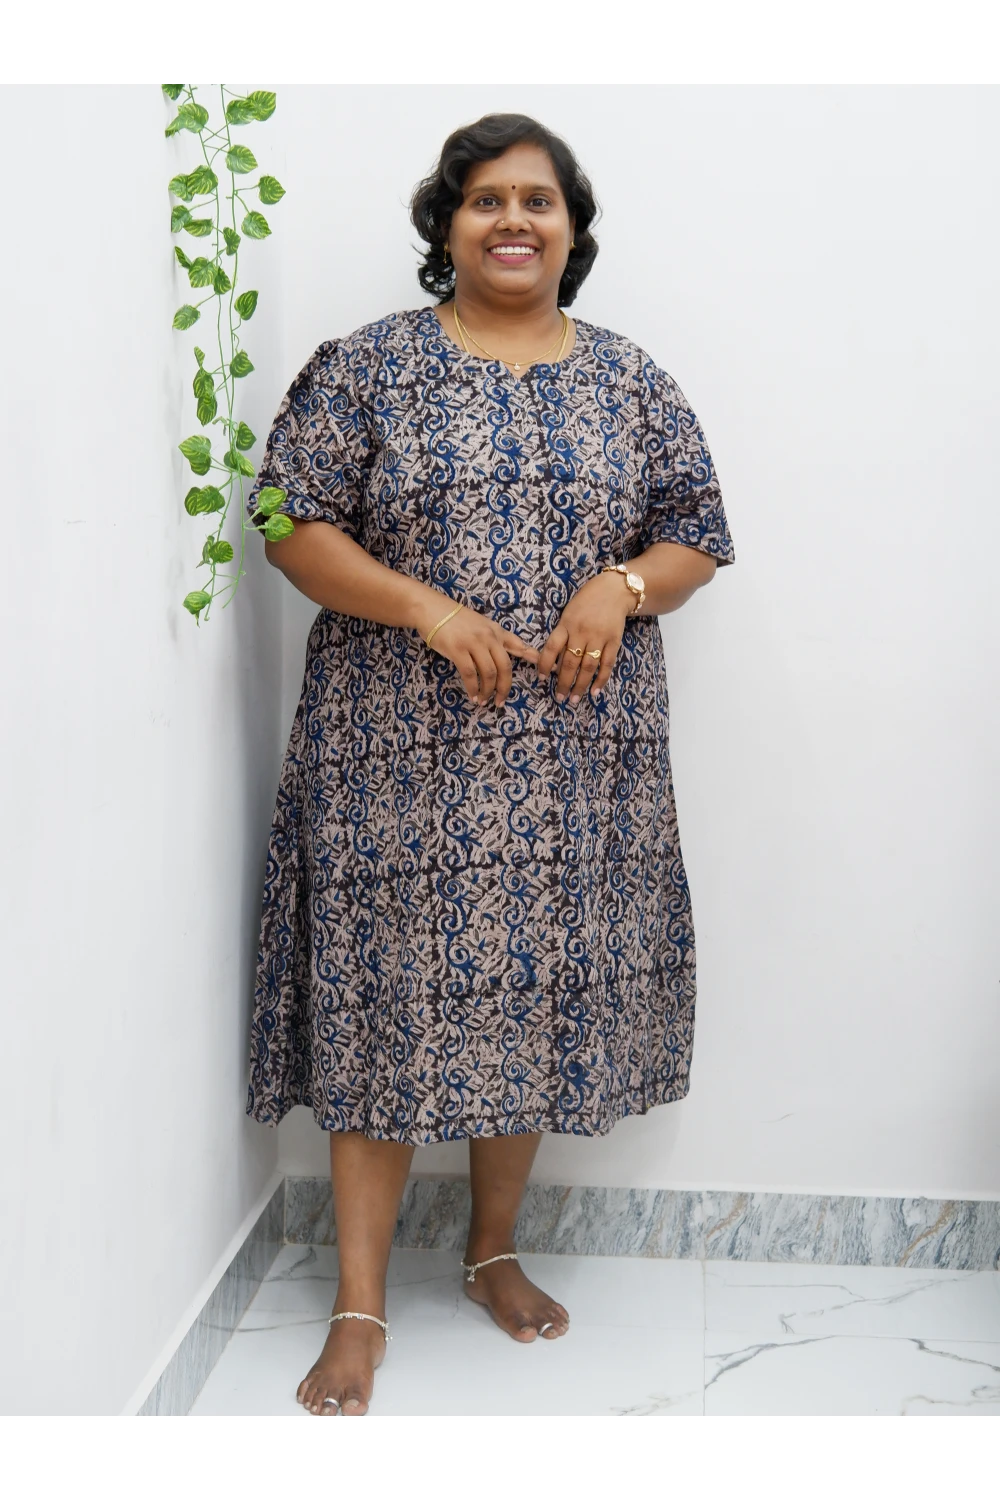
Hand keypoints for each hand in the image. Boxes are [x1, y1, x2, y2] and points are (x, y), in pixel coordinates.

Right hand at [420, 601, 538, 706]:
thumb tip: (512, 652)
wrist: (432, 609)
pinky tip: (472, 696)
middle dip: (504, 688)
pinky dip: (473, 688)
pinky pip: (471, 674)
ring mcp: (474, 643)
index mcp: (496, 631)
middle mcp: (489, 637)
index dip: (532, 658)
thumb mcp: (480, 625)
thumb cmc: (455, 619)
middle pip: (505, 667)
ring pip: (489, 673)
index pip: (518, 645)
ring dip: (488, 691)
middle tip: (500, 702)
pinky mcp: (458, 650)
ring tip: (483, 701)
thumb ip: (495, 639)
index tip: (549, 670)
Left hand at [537, 573, 632, 702]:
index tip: (540, 679)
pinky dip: (601, 680)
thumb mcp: (569, 613)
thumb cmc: (586, 602)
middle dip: (563, 683)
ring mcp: (599, 637)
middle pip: (570, 662)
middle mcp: (581, 631)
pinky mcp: (614, 641)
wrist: (614, 590)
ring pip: (588, 667)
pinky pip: (607, 664)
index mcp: (566, 624)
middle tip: (559, 698)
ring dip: (580, 685)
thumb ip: (563, 635)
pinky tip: (594, 692)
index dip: (544, 665)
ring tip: (574, 699)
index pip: (551, 648)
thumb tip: (555, 662)